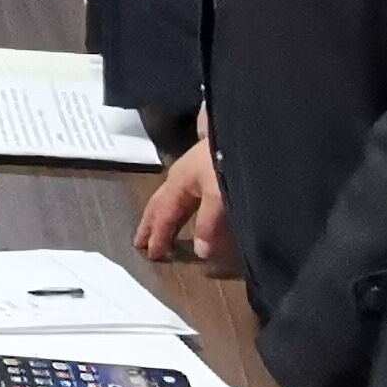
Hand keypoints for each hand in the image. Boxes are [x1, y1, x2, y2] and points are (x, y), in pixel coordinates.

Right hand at [135, 130, 226, 268]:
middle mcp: (182, 175)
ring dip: (163, 213)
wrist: (247, 132)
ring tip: (159, 226)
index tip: (151, 254)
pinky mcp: (208, 165)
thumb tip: (200, 252)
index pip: (163, 214)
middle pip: (160, 202)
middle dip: (150, 222)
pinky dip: (180, 205)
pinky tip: (188, 204)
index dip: (157, 235)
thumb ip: (208, 225)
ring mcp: (194, 168)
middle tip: (140, 241)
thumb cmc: (225, 160)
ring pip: (172, 195)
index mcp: (179, 182)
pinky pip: (187, 191)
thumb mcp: (218, 196)